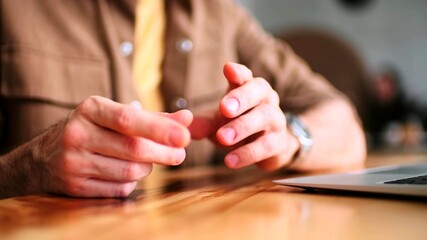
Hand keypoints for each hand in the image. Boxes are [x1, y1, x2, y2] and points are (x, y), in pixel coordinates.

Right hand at [37, 96, 191, 196]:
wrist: (43, 158)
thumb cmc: (91, 131)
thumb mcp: (114, 116)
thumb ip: (152, 118)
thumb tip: (187, 119)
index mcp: (90, 110)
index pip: (129, 120)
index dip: (159, 129)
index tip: (184, 136)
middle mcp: (78, 134)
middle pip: (133, 149)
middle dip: (163, 153)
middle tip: (180, 154)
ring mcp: (74, 163)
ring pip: (130, 171)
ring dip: (147, 168)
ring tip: (146, 160)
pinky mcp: (75, 186)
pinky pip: (119, 188)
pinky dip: (132, 182)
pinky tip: (127, 172)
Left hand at [191, 63, 299, 170]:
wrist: (268, 148)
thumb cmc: (239, 126)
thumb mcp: (219, 122)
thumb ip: (202, 123)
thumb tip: (181, 127)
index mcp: (249, 88)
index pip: (245, 75)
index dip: (238, 72)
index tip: (228, 69)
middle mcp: (266, 99)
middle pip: (258, 91)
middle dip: (241, 98)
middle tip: (224, 108)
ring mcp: (275, 120)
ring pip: (264, 117)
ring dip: (242, 127)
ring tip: (222, 138)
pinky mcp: (279, 143)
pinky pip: (266, 146)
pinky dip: (247, 153)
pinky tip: (230, 161)